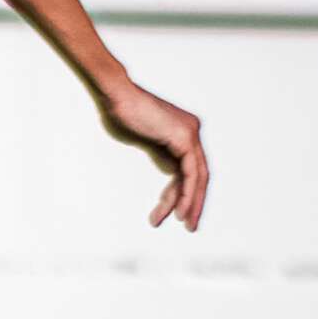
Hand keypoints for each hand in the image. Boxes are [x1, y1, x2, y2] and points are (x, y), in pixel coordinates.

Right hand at [97, 79, 209, 230]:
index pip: (192, 168)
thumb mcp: (146, 137)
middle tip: (189, 224)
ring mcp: (191, 134)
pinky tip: (180, 210)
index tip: (177, 212)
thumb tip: (170, 168)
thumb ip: (161, 151)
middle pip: (200, 175)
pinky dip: (187, 194)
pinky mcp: (184, 138)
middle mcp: (193, 132)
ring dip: (191, 203)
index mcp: (185, 131)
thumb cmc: (123, 111)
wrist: (118, 93)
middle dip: (194, 202)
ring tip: (184, 223)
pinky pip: (191, 173)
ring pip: (199, 177)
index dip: (185, 192)